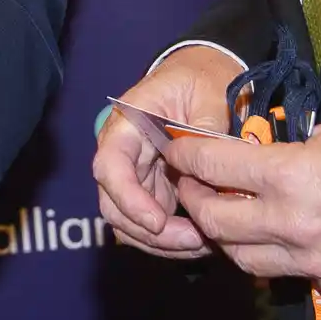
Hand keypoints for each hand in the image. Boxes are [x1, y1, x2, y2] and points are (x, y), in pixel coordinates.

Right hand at [91, 47, 238, 258]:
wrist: (202, 74)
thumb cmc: (202, 79)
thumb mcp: (210, 95)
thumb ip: (206, 132)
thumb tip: (209, 173)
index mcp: (128, 121)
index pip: (110, 166)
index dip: (129, 199)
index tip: (158, 221)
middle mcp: (122, 151)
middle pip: (114, 204)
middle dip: (149, 232)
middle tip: (193, 242)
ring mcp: (134, 173)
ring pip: (129, 221)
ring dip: (160, 242)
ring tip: (201, 244)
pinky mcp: (150, 188)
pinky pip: (149, 223)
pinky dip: (169, 238)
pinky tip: (200, 241)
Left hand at [164, 120, 320, 297]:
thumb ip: (289, 148)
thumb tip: (261, 153)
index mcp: (289, 175)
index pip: (215, 166)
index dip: (189, 158)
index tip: (178, 152)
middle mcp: (291, 223)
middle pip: (217, 223)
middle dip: (196, 203)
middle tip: (194, 187)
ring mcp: (311, 261)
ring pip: (245, 259)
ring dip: (228, 237)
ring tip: (227, 216)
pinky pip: (289, 274)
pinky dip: (277, 256)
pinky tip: (281, 238)